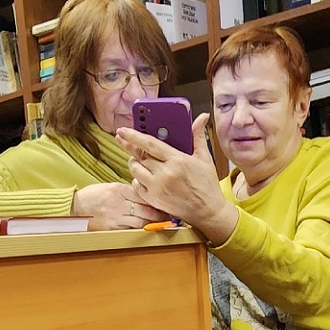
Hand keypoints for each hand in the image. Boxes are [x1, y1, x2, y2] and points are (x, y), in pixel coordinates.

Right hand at [71, 181, 169, 230]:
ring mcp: (115, 217)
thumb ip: (127, 191)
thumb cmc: (93, 196)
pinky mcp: (112, 228)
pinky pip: (130, 230)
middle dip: (159, 213)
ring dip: (153, 224)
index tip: (166, 200)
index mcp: (119, 190)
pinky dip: (140, 230)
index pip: (143, 193)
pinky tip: (148, 230)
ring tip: (162, 224)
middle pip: (145, 209)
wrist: (75, 208)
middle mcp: (118, 203)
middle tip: (170, 215)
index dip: (156, 198)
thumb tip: (144, 195)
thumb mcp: (110, 187)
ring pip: (140, 222)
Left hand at [117, 113, 238, 244]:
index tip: (123, 130)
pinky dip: (137, 178)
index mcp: (177, 160)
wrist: (207, 212)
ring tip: (138, 158)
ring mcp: (157, 188)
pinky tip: (143, 175)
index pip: (150, 144)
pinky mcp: (153, 199)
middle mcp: (165, 174)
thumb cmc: (207, 185)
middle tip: (124, 140)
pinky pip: (136, 185)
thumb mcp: (204, 158)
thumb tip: (202, 117)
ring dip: (134, 162)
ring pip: (135, 169)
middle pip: (139, 156)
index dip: (134, 135)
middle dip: (130, 147)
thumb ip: (198, 136)